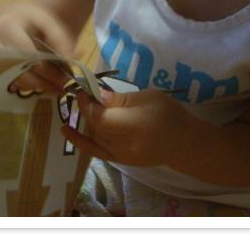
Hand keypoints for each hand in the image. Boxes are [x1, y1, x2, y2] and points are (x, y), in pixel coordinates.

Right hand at [0, 0, 76, 93]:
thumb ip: (61, 40)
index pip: (27, 54)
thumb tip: (71, 60)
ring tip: (54, 87)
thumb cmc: (29, 19)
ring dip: (35, 86)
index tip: (65, 77)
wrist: (8, 15)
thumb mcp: (48, 22)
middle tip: (61, 87)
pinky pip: (7, 82)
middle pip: (18, 70)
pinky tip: (41, 84)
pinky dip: (26, 85)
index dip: (47, 69)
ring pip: (12, 79)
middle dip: (42, 82)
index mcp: (6, 26)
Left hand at [61, 88, 190, 166]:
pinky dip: (80, 140)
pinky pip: (95, 150)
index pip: (100, 116)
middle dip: (88, 107)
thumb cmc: (169, 114)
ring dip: (88, 119)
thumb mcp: (147, 97)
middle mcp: (123, 144)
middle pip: (96, 125)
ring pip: (94, 135)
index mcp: (133, 126)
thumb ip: (119, 98)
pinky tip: (66, 130)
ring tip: (87, 104)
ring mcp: (120, 155)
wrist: (183, 142)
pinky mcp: (119, 160)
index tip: (83, 88)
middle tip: (86, 92)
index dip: (87, 102)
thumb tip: (96, 94)